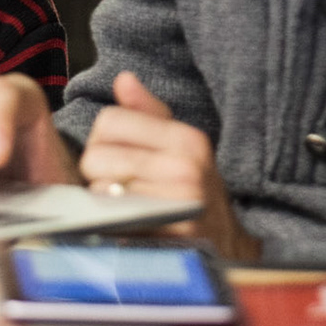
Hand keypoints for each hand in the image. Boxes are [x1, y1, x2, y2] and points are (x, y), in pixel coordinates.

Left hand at [79, 72, 262, 262]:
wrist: (229, 246)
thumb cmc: (195, 190)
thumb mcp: (181, 147)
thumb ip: (148, 113)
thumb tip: (124, 79)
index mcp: (187, 139)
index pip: (109, 120)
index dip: (102, 139)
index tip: (116, 155)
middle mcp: (186, 168)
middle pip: (96, 156)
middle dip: (97, 173)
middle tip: (119, 185)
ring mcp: (178, 204)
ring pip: (99, 190)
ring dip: (103, 201)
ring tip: (126, 205)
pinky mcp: (166, 237)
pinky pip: (112, 220)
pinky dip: (110, 223)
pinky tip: (127, 224)